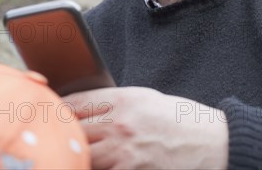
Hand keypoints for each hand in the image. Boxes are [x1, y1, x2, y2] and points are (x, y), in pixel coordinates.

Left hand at [65, 87, 227, 169]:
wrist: (212, 144)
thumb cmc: (181, 119)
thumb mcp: (148, 99)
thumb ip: (117, 103)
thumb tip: (88, 110)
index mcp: (124, 98)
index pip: (77, 101)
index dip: (58, 108)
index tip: (49, 112)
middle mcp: (119, 123)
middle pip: (73, 128)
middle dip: (61, 132)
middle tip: (52, 137)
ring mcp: (123, 152)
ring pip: (82, 155)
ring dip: (75, 154)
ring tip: (69, 154)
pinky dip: (93, 167)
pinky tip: (91, 164)